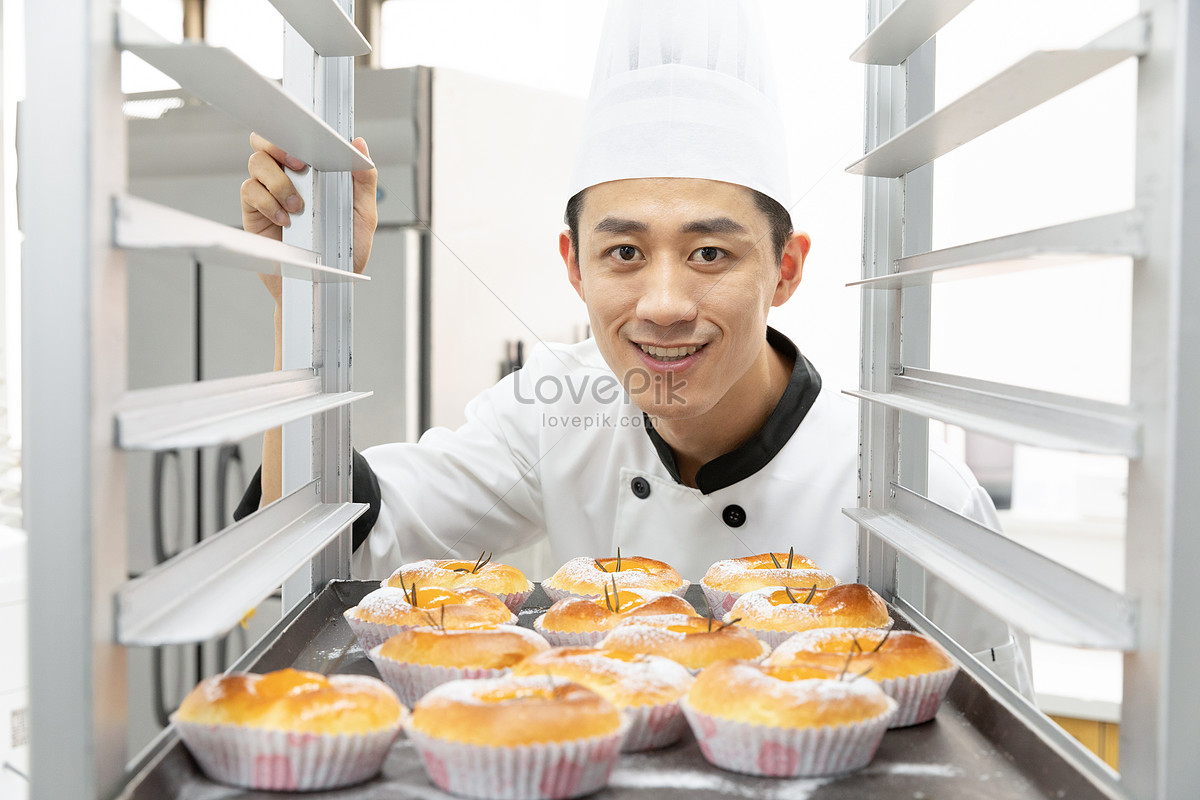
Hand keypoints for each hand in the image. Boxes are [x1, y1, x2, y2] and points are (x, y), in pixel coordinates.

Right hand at [241, 133, 377, 300]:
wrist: (322, 288)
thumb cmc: (342, 255)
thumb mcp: (364, 217)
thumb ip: (364, 181)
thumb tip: (359, 143)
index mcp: (315, 174)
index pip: (298, 138)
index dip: (298, 129)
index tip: (311, 138)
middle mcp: (289, 179)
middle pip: (268, 141)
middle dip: (279, 144)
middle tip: (299, 164)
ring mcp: (270, 194)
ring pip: (257, 162)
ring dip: (279, 181)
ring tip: (299, 207)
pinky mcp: (255, 213)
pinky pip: (250, 191)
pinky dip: (267, 201)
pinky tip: (286, 220)